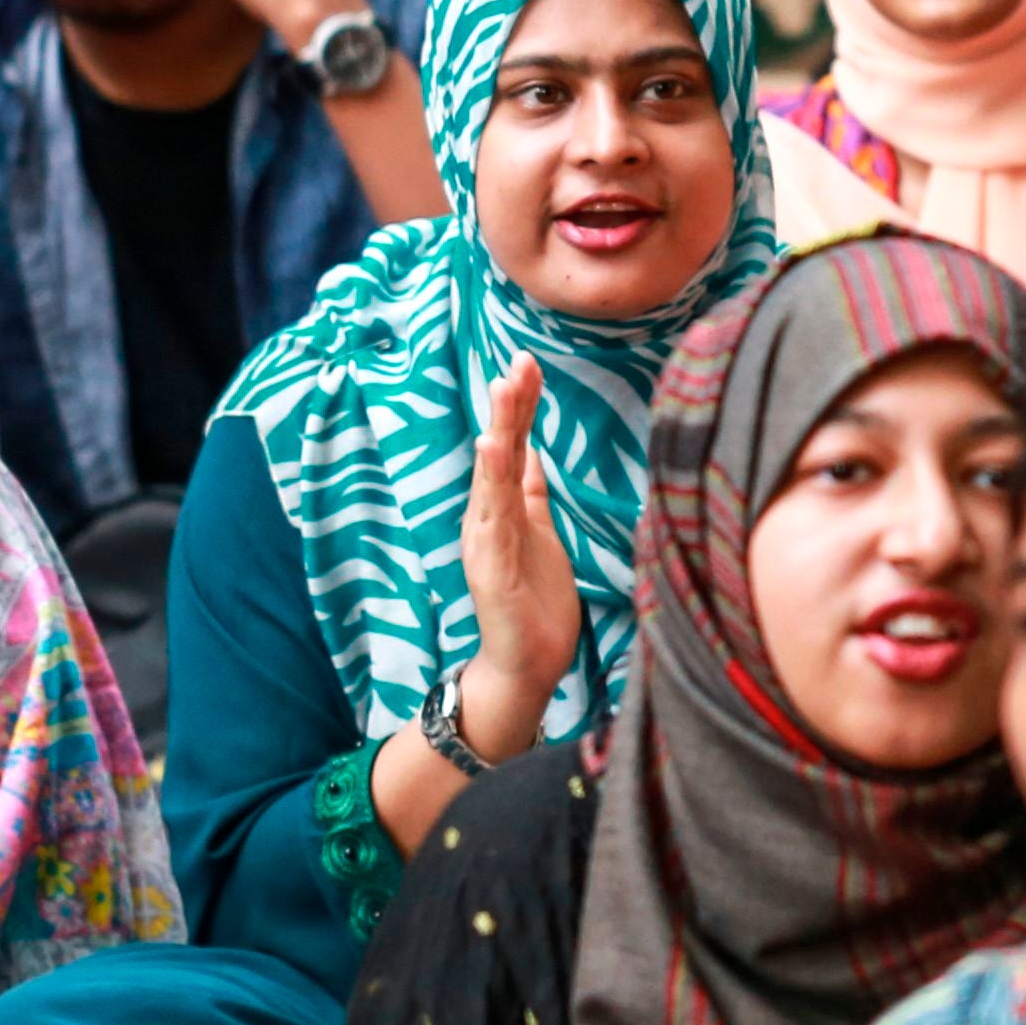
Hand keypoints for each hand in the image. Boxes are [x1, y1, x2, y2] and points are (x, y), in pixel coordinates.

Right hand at [455, 358, 582, 758]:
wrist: (527, 663)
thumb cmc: (534, 600)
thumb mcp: (538, 531)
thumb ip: (529, 491)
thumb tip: (529, 448)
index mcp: (502, 508)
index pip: (512, 445)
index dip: (520, 405)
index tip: (528, 361)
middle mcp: (487, 519)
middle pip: (497, 454)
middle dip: (507, 408)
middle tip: (516, 363)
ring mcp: (486, 544)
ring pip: (490, 481)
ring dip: (497, 436)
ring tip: (501, 395)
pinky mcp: (491, 572)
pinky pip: (493, 524)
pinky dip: (493, 490)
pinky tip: (495, 457)